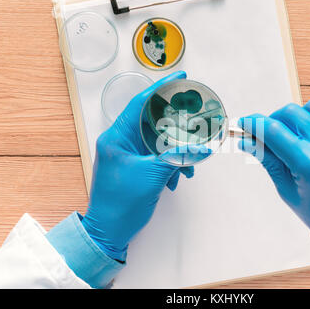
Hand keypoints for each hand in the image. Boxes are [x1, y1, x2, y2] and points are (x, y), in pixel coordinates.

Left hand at [82, 71, 193, 260]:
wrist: (108, 232)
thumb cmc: (120, 204)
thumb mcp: (153, 176)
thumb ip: (178, 158)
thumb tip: (201, 148)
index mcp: (117, 137)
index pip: (140, 103)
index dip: (160, 88)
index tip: (179, 78)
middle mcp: (120, 141)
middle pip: (152, 122)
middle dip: (176, 126)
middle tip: (194, 121)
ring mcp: (127, 155)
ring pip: (157, 142)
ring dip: (175, 152)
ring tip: (189, 167)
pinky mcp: (133, 167)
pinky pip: (156, 157)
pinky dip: (169, 164)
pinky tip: (177, 178)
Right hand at [239, 97, 309, 241]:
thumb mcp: (287, 190)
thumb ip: (268, 161)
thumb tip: (247, 141)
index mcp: (309, 165)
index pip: (273, 131)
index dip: (254, 124)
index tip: (244, 123)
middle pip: (291, 113)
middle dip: (274, 119)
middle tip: (270, 133)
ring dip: (300, 114)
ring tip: (297, 132)